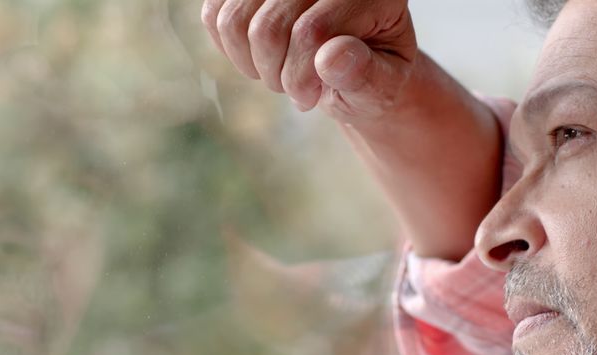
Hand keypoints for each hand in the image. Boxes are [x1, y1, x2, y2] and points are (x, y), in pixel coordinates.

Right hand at [202, 0, 417, 120]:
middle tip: (299, 91)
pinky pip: (214, 13)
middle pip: (268, 26)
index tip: (310, 99)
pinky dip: (231, 47)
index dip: (301, 77)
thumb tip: (331, 57)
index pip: (311, 32)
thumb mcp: (382, 88)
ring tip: (281, 75)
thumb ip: (364, 75)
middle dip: (277, 75)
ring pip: (235, 19)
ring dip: (252, 63)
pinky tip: (260, 57)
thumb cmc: (373, 80)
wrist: (354, 67)